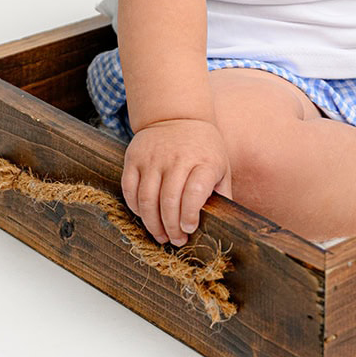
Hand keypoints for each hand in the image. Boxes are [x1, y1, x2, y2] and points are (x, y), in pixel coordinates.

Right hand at [123, 117, 231, 247]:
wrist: (176, 116)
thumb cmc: (203, 148)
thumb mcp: (221, 166)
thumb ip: (222, 193)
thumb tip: (226, 224)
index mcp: (204, 161)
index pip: (195, 191)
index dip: (189, 214)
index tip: (190, 228)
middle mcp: (177, 158)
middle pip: (169, 200)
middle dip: (171, 227)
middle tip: (176, 240)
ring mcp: (153, 157)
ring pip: (146, 199)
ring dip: (153, 224)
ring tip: (161, 235)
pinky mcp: (134, 157)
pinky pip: (129, 190)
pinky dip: (136, 208)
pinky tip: (146, 216)